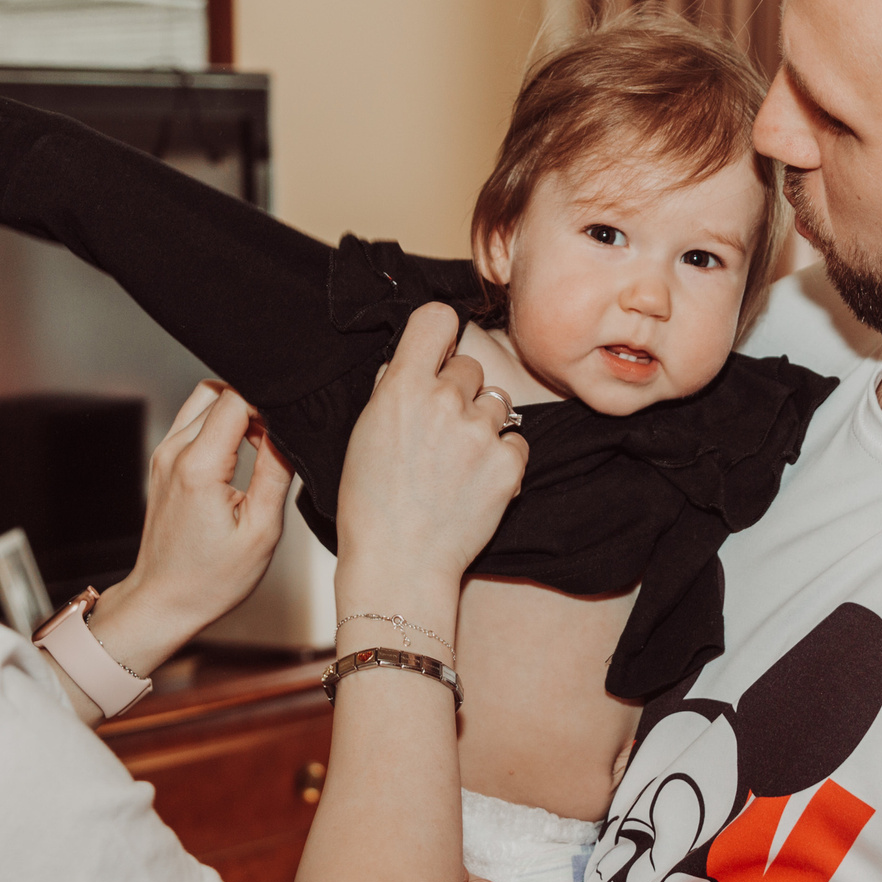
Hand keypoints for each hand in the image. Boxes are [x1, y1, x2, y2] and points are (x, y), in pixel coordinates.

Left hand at [91, 383, 295, 674]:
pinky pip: (193, 420)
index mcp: (198, 467)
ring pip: (205, 399)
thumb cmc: (211, 578)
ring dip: (236, 412)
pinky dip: (219, 424)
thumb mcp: (261, 530)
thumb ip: (276, 472)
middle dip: (254, 406)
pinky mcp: (163, 460)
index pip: (237, 398)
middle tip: (274, 443)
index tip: (286, 432)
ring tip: (258, 449)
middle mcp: (174, 452)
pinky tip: (238, 457)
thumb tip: (289, 431)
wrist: (164, 600)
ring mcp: (164, 454)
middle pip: (220, 392)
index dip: (269, 405)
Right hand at [334, 303, 527, 601]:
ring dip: (483, 423)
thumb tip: (415, 360)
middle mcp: (445, 400)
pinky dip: (503, 456)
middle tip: (440, 430)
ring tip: (457, 461)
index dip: (440, 333)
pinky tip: (475, 481)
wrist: (400, 563)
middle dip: (459, 390)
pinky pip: (517, 439)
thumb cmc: (371, 505)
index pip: (437, 318)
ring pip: (497, 402)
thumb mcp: (364, 433)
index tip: (439, 350)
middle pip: (470, 366)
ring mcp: (482, 432)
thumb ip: (393, 389)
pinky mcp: (509, 464)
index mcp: (402, 387)